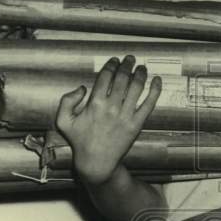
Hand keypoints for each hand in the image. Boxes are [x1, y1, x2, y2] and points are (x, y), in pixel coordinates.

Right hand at [55, 56, 160, 185]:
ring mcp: (126, 115)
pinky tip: (157, 81)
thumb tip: (82, 87)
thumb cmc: (79, 140)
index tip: (114, 60)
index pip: (105, 77)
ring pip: (137, 87)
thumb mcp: (63, 121)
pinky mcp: (137, 124)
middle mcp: (112, 107)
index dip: (111, 65)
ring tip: (141, 67)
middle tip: (130, 59)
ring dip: (140, 74)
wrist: (97, 161)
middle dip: (127, 65)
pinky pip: (149, 103)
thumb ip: (67, 101)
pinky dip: (155, 90)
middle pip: (122, 79)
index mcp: (94, 103)